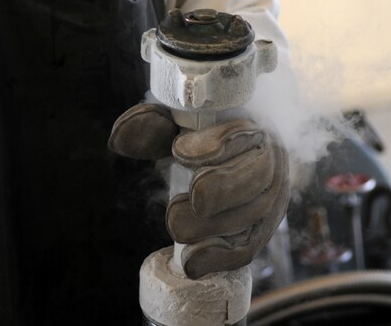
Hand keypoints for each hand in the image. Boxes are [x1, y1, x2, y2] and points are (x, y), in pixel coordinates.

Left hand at [108, 103, 289, 278]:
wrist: (239, 163)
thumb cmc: (207, 138)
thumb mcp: (182, 126)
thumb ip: (154, 128)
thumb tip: (119, 139)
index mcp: (254, 129)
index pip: (245, 134)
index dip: (216, 144)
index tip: (178, 150)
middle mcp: (270, 166)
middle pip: (257, 178)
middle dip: (221, 186)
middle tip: (190, 193)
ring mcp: (267, 204)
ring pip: (250, 218)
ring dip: (212, 225)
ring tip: (174, 223)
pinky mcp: (256, 236)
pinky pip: (244, 251)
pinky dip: (217, 258)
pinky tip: (190, 263)